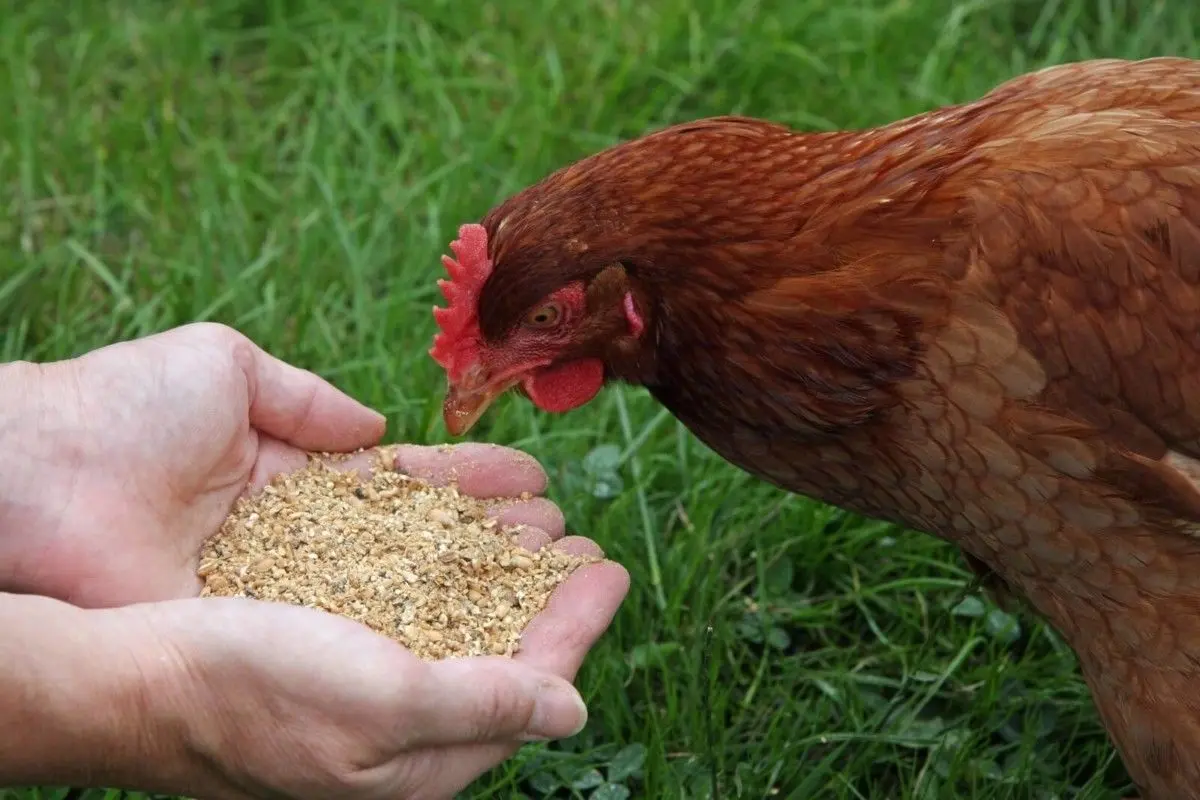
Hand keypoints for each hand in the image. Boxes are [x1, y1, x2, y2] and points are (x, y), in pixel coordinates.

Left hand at [0, 323, 570, 606]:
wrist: (33, 477)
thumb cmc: (120, 408)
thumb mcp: (226, 368)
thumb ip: (309, 398)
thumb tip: (378, 425)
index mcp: (292, 473)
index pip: (402, 484)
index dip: (467, 483)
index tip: (531, 479)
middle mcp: (300, 539)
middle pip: (417, 541)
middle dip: (491, 536)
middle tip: (564, 534)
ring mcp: (284, 589)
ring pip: (401, 589)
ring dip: (476, 582)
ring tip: (551, 572)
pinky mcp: (263, 629)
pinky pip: (356, 627)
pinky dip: (422, 627)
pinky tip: (485, 622)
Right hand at [3, 539, 628, 799]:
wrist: (134, 673)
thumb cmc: (251, 691)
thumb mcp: (378, 706)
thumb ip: (481, 705)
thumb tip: (571, 710)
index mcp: (421, 758)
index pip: (529, 690)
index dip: (575, 628)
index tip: (612, 572)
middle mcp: (400, 724)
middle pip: (500, 652)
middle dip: (544, 595)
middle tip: (582, 543)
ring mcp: (363, 681)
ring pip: (457, 618)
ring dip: (499, 568)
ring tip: (534, 522)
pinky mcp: (329, 640)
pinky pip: (405, 596)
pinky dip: (438, 558)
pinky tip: (451, 525)